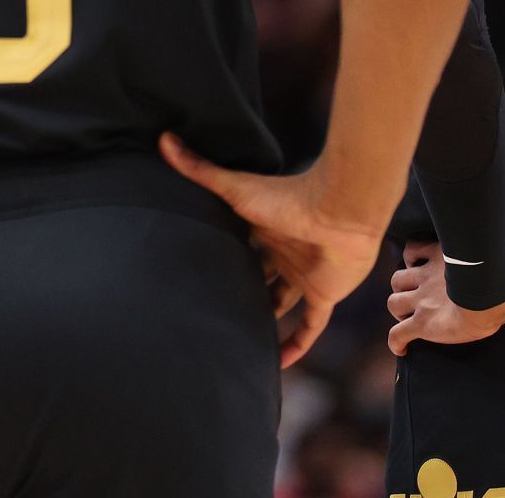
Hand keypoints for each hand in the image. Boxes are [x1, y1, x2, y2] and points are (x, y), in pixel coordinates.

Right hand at [160, 133, 384, 367]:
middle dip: (239, 292)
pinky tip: (278, 365)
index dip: (218, 260)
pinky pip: (310, 327)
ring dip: (264, 320)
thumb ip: (198, 167)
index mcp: (259, 229)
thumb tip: (163, 139)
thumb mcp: (234, 187)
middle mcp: (281, 252)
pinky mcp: (324, 294)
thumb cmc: (288, 196)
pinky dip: (296, 344)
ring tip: (238, 342)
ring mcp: (303, 274)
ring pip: (280, 303)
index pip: (235, 248)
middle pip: (256, 278)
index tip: (193, 276)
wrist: (341, 211)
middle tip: (211, 314)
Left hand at [386, 181, 504, 355]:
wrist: (489, 302)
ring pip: (393, 302)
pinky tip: (403, 349)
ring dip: (398, 308)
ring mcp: (422, 302)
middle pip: (398, 278)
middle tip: (414, 293)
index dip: (412, 256)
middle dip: (402, 285)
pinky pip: (398, 336)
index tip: (416, 260)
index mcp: (444, 258)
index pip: (414, 249)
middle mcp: (426, 279)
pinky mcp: (422, 325)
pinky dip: (397, 343)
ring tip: (408, 316)